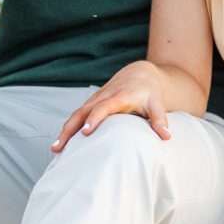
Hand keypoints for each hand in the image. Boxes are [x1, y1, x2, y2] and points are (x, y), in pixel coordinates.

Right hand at [51, 60, 170, 151]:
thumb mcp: (157, 103)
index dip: (95, 119)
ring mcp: (96, 99)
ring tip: (56, 149)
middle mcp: (104, 96)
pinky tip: (62, 143)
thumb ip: (160, 120)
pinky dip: (69, 127)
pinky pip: (77, 114)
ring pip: (77, 113)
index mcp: (120, 97)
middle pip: (83, 111)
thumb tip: (167, 137)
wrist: (140, 73)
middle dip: (70, 129)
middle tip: (60, 147)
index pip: (104, 107)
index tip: (86, 132)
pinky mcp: (92, 102)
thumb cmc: (149, 91)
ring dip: (65, 130)